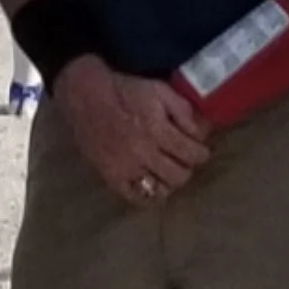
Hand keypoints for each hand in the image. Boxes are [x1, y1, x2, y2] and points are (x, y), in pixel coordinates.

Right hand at [52, 55, 211, 204]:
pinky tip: (153, 183)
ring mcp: (126, 169)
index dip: (202, 153)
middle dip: (187, 167)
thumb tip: (201, 132)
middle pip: (180, 176)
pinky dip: (150, 194)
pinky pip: (137, 198)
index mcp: (157, 130)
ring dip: (170, 181)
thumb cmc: (125, 91)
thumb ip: (183, 110)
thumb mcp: (159, 90)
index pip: (192, 154)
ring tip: (169, 170)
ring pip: (161, 190)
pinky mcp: (111, 178)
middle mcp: (143, 154)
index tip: (201, 150)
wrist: (86, 97)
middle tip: (184, 158)